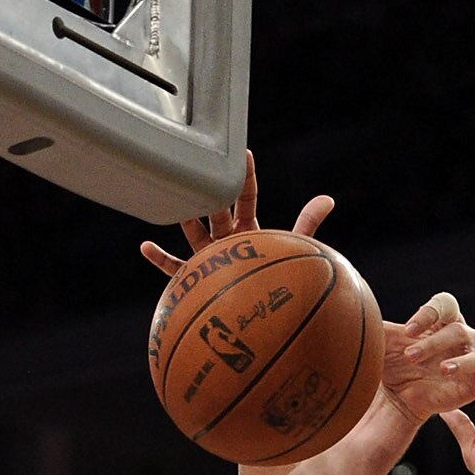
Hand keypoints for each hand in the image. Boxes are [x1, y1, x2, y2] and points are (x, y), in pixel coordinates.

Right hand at [140, 146, 334, 283]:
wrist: (261, 322)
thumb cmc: (278, 283)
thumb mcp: (294, 249)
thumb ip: (307, 224)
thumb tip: (329, 199)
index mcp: (249, 229)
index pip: (246, 196)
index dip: (244, 176)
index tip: (242, 152)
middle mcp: (226, 240)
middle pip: (216, 210)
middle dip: (212, 191)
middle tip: (206, 169)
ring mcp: (207, 258)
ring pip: (193, 232)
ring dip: (185, 216)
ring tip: (176, 197)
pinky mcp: (193, 280)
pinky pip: (174, 270)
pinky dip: (159, 259)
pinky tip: (145, 246)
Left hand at [380, 293, 474, 427]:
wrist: (396, 398)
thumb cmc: (393, 363)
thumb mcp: (382, 344)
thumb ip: (378, 327)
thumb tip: (360, 308)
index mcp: (442, 320)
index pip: (446, 304)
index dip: (429, 314)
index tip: (407, 331)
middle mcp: (461, 336)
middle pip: (457, 330)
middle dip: (434, 342)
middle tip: (410, 356)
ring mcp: (471, 360)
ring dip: (460, 362)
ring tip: (441, 371)